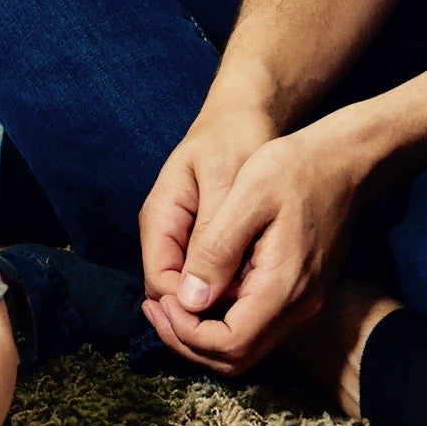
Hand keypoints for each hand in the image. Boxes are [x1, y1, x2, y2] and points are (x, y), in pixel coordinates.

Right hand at [139, 102, 276, 300]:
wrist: (246, 113)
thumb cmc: (237, 137)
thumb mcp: (226, 181)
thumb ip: (211, 237)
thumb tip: (194, 296)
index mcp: (160, 219)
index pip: (161, 284)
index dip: (191, 310)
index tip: (237, 311)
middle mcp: (165, 234)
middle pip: (174, 294)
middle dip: (207, 312)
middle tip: (256, 312)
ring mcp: (184, 237)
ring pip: (194, 290)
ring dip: (226, 301)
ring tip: (266, 295)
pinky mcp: (206, 238)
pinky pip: (214, 276)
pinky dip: (238, 284)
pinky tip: (266, 279)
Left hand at [144, 122, 360, 373]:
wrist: (342, 162)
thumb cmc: (293, 169)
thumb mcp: (248, 195)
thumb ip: (217, 249)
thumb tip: (189, 300)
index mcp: (284, 287)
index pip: (229, 344)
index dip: (185, 332)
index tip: (160, 301)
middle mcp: (299, 308)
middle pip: (234, 358)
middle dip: (185, 340)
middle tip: (153, 308)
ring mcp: (302, 305)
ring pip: (243, 349)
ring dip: (198, 335)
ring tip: (164, 302)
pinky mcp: (299, 295)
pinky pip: (253, 328)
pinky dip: (217, 322)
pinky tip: (193, 293)